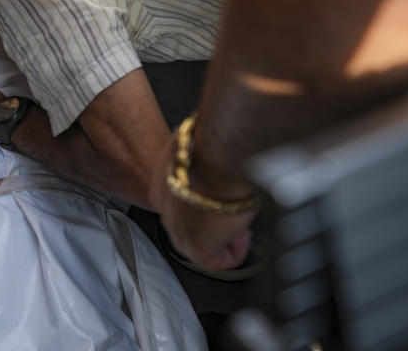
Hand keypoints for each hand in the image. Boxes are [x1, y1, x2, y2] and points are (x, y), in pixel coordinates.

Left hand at [150, 137, 256, 269]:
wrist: (220, 154)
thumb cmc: (217, 145)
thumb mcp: (207, 147)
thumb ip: (207, 156)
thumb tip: (219, 150)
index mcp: (165, 179)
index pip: (181, 200)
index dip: (206, 202)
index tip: (223, 196)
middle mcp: (165, 204)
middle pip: (189, 224)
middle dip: (214, 222)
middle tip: (234, 213)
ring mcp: (177, 227)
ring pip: (201, 244)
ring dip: (224, 237)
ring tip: (240, 224)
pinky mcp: (196, 247)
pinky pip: (216, 262)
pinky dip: (234, 253)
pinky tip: (243, 237)